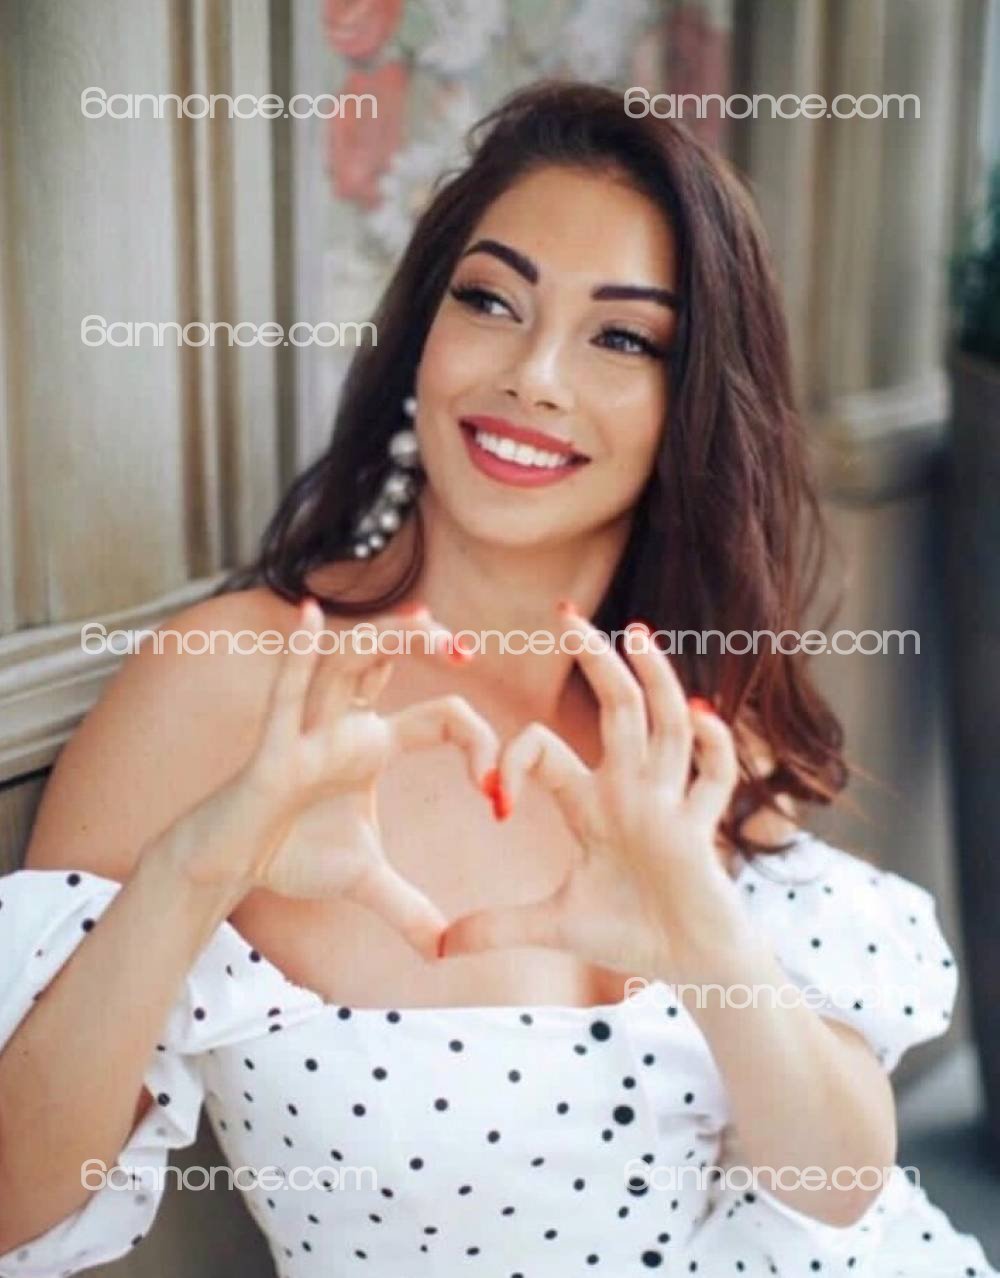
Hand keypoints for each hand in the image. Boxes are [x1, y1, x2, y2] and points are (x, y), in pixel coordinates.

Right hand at [174, 598, 499, 960]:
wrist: (228, 867)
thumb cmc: (290, 853)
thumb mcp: (365, 880)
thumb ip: (409, 909)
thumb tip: (446, 950)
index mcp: (374, 745)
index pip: (440, 719)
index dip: (477, 743)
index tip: (497, 791)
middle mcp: (345, 725)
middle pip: (389, 663)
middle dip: (427, 644)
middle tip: (468, 649)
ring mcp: (307, 732)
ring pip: (344, 665)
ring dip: (380, 637)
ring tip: (420, 622)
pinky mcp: (272, 753)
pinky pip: (284, 697)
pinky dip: (296, 657)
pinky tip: (311, 616)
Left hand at [437, 604, 745, 977]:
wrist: (688, 965)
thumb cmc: (628, 933)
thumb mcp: (555, 926)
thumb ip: (499, 927)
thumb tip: (436, 948)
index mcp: (591, 803)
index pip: (545, 751)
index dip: (514, 760)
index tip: (493, 796)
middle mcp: (631, 789)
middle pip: (615, 709)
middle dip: (593, 661)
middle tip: (565, 613)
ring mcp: (668, 804)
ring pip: (665, 727)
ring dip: (654, 680)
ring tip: (636, 634)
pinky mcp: (701, 830)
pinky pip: (712, 779)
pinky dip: (712, 746)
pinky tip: (700, 714)